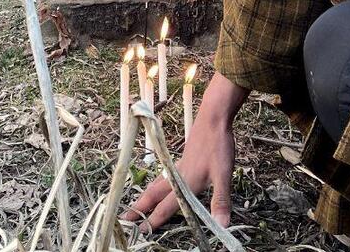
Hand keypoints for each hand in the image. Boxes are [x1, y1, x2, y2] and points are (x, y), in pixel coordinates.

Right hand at [125, 72, 247, 230]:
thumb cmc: (218, 145)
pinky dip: (157, 182)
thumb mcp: (224, 175)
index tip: (140, 231)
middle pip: (154, 195)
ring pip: (157, 184)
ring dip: (147, 196)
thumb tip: (222, 226)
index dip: (153, 220)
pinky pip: (165, 175)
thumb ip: (220, 200)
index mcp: (185, 183)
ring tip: (138, 203)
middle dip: (140, 208)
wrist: (213, 117)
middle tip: (125, 217)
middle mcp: (178, 176)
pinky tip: (162, 181)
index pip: (166, 206)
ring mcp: (179, 165)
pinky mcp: (183, 158)